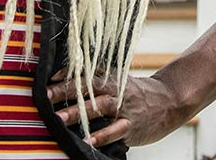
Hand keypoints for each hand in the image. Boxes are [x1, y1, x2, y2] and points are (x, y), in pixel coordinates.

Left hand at [47, 71, 188, 147]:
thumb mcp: (119, 82)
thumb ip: (96, 82)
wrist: (170, 101)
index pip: (85, 74)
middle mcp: (115, 91)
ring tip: (59, 119)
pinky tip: (88, 141)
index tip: (48, 78)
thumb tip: (64, 83)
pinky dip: (102, 135)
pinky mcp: (132, 125)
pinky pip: (116, 130)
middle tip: (45, 96)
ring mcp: (124, 108)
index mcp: (110, 79)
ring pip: (100, 108)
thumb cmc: (137, 94)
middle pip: (88, 88)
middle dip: (66, 92)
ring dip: (79, 113)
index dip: (67, 75)